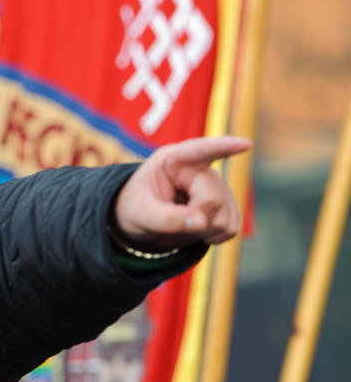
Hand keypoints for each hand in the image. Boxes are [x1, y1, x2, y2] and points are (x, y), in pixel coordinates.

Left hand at [113, 136, 250, 250]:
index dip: (224, 147)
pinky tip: (196, 229)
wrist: (143, 221)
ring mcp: (217, 185)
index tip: (245, 144)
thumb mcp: (140, 214)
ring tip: (181, 222)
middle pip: (213, 199)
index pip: (200, 150)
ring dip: (203, 231)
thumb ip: (166, 218)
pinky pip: (232, 227)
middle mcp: (200, 169)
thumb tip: (201, 223)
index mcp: (173, 160)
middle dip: (194, 219)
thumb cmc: (136, 208)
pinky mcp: (227, 204)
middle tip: (170, 221)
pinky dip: (213, 237)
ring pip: (225, 218)